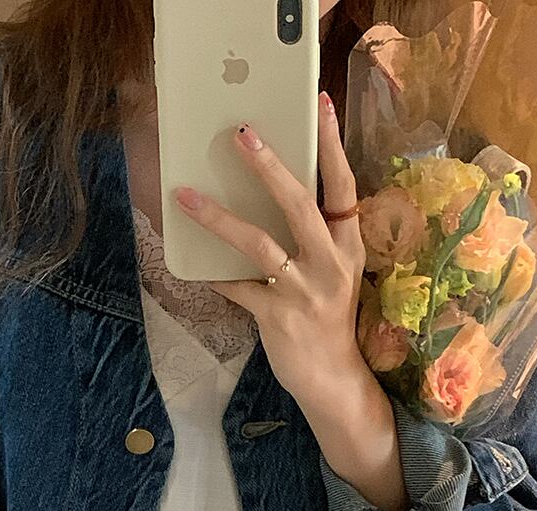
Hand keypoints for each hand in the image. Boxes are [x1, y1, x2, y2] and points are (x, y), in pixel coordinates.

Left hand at [174, 90, 367, 406]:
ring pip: (259, 244)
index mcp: (348, 246)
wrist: (333, 379)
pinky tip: (193, 266)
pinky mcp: (277, 316)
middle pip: (300, 205)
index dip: (332, 146)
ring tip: (187, 197)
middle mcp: (330, 264)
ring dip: (220, 218)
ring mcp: (303, 291)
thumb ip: (314, 238)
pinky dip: (215, 276)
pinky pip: (237, 288)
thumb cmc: (328, 319)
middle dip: (271, 168)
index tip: (322, 104)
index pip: (344, 186)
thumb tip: (276, 193)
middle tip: (243, 134)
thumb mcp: (334, 273)